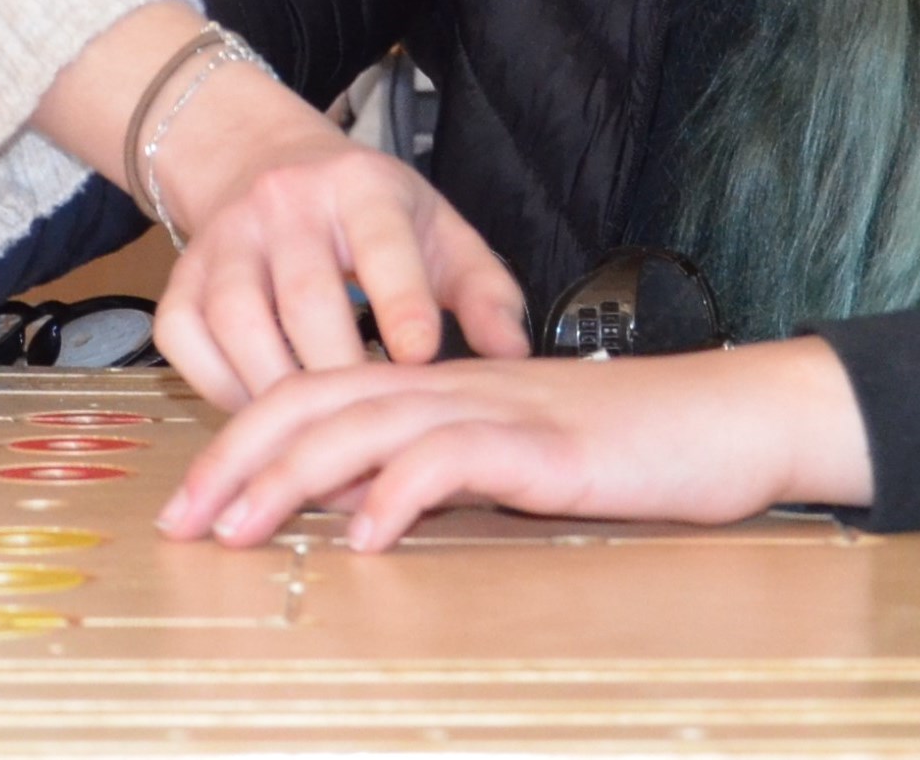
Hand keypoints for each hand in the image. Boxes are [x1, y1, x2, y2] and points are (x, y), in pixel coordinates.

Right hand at [146, 76, 529, 407]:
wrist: (270, 166)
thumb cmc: (372, 220)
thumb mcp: (439, 234)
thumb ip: (484, 292)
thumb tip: (513, 355)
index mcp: (361, 186)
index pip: (382, 244)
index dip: (402, 303)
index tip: (421, 359)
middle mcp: (285, 204)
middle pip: (305, 296)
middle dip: (340, 371)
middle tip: (373, 431)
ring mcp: (225, 238)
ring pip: (237, 321)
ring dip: (277, 388)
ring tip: (318, 435)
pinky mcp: (180, 276)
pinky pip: (186, 339)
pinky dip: (219, 386)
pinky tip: (263, 414)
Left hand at [156, 340, 875, 550]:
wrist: (739, 417)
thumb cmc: (634, 450)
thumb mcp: (520, 457)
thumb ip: (445, 470)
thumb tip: (362, 513)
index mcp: (444, 385)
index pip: (316, 396)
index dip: (243, 442)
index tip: (189, 505)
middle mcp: (457, 385)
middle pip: (318, 402)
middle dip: (237, 460)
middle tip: (181, 522)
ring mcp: (501, 410)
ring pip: (367, 425)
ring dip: (291, 479)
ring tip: (239, 529)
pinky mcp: (549, 446)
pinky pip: (457, 457)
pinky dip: (401, 492)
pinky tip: (367, 535)